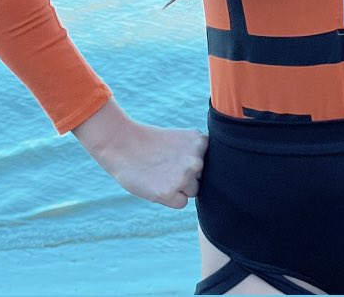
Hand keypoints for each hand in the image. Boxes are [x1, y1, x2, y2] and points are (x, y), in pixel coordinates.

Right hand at [73, 99, 208, 208]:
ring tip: (161, 172)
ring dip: (179, 187)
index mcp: (201, 141)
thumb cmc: (153, 144)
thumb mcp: (182, 141)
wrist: (123, 144)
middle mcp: (196, 159)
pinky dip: (170, 198)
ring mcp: (184, 177)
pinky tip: (157, 184)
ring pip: (192, 191)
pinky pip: (181, 203)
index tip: (177, 156)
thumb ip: (199, 154)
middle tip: (166, 164)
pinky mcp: (169, 193)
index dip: (192, 162)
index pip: (209, 162)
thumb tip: (219, 177)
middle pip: (201, 178)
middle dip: (187, 175)